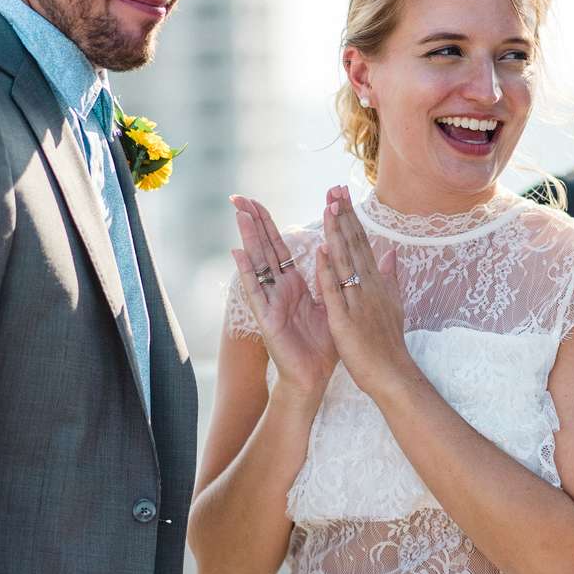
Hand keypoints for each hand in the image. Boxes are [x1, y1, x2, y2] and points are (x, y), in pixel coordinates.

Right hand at [230, 194, 336, 400]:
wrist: (315, 376)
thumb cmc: (321, 344)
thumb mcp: (331, 304)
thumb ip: (330, 278)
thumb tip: (334, 252)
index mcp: (294, 284)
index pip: (279, 247)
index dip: (269, 224)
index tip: (259, 200)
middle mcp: (278, 290)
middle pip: (264, 249)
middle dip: (253, 223)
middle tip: (239, 197)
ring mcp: (270, 302)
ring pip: (257, 265)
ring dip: (248, 239)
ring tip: (239, 215)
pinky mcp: (267, 318)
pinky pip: (256, 292)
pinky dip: (247, 273)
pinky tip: (238, 254)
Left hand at [313, 186, 412, 398]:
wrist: (392, 374)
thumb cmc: (388, 343)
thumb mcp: (393, 305)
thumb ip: (390, 277)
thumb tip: (391, 254)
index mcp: (376, 282)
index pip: (361, 243)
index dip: (351, 218)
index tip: (342, 195)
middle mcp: (369, 286)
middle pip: (354, 245)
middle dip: (344, 215)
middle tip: (335, 188)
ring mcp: (358, 301)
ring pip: (345, 262)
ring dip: (336, 233)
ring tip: (329, 207)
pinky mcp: (346, 319)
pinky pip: (335, 291)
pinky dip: (328, 271)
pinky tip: (321, 251)